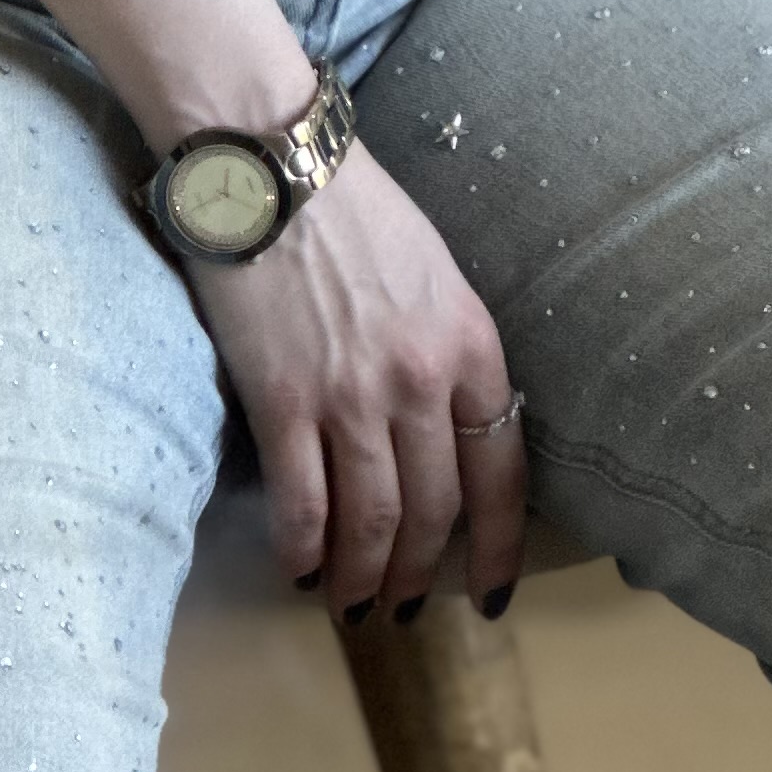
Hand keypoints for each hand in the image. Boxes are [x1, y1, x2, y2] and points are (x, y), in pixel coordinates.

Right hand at [189, 150, 527, 616]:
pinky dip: (303, 550)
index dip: (497, 547)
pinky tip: (300, 570)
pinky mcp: (283, 400)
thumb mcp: (436, 276)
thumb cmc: (352, 209)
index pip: (502, 474)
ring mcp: (351, 396)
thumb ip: (448, 352)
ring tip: (350, 606)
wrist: (269, 163)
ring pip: (371, 521)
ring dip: (362, 578)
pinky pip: (303, 502)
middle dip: (419, 574)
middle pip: (434, 511)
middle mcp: (421, 382)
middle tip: (400, 608)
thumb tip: (440, 429)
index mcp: (472, 348)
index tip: (489, 591)